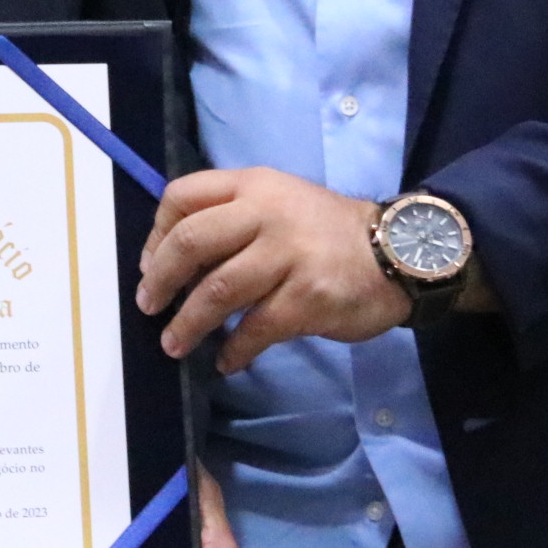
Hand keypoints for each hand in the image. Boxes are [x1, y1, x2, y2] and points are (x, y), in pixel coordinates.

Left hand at [137, 168, 409, 370]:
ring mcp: (288, 255)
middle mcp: (266, 213)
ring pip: (217, 290)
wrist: (399, 253)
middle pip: (190, 242)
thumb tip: (174, 260)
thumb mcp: (279, 202)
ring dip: (187, 323)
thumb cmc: (327, 233)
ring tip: (173, 344)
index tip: (151, 264)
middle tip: (149, 306)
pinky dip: (233, 349)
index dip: (156, 233)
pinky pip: (255, 329)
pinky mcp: (308, 297)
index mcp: (253, 185)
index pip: (183, 196)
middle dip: (160, 280)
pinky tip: (226, 361)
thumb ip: (233, 218)